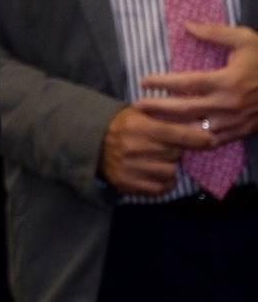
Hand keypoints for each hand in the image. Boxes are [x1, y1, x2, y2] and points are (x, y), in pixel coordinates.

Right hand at [98, 105, 214, 195]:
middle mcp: (133, 148)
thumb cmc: (122, 125)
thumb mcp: (139, 113)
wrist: (91, 143)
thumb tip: (198, 122)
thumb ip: (165, 117)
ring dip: (169, 167)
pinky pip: (160, 188)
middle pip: (174, 154)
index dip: (196, 138)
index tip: (210, 140)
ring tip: (159, 161)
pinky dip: (164, 183)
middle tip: (167, 147)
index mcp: (138, 127)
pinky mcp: (128, 184)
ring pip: (170, 172)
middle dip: (176, 151)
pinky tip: (156, 173)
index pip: (174, 134)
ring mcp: (130, 168)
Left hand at [136, 22, 257, 144]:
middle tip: (137, 105)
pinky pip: (211, 141)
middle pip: (184, 109)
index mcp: (227, 81)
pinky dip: (191, 141)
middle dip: (158, 108)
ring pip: (195, 129)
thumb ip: (214, 32)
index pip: (185, 82)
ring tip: (150, 122)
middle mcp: (228, 104)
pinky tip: (176, 137)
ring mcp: (234, 122)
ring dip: (171, 127)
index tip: (144, 80)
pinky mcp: (239, 133)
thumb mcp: (244, 39)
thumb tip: (187, 25)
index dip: (162, 82)